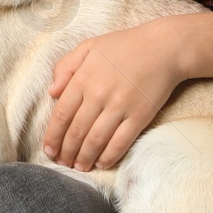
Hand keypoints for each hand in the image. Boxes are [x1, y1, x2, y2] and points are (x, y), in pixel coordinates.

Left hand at [43, 17, 185, 171]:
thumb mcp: (89, 46)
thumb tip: (52, 93)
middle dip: (67, 151)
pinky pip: (120, 142)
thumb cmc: (124, 46)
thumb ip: (66, 67)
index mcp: (83, 77)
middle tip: (62, 162)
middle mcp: (99, 94)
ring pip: (96, 140)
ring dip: (84, 157)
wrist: (164, 47)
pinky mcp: (140, 116)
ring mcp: (120, 106)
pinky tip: (101, 162)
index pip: (62, 114)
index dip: (53, 135)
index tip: (48, 149)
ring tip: (79, 167)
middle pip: (77, 131)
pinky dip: (109, 156)